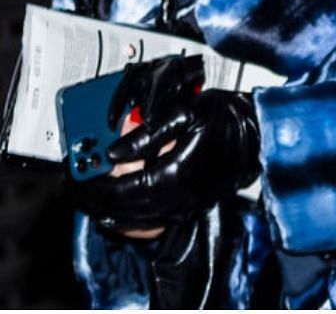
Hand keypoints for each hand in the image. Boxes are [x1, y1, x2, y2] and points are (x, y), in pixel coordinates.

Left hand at [72, 86, 261, 231]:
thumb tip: (116, 150)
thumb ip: (146, 134)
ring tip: (91, 202)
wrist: (256, 132)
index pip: (122, 187)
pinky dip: (132, 221)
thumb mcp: (184, 112)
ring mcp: (186, 204)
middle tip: (78, 189)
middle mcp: (179, 195)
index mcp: (174, 172)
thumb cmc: (225, 117)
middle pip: (126, 207)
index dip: (96, 184)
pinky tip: (119, 215)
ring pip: (138, 219)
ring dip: (112, 212)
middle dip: (98, 199)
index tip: (79, 176)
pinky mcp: (191, 205)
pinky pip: (154, 222)